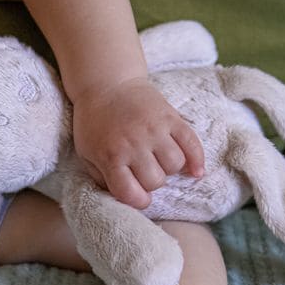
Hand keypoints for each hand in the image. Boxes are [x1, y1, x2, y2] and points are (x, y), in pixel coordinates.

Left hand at [73, 77, 204, 208]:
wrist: (107, 83)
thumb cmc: (94, 123)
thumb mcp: (86, 153)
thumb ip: (101, 177)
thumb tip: (124, 197)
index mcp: (111, 155)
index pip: (131, 193)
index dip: (138, 200)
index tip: (139, 196)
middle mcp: (134, 144)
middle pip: (156, 181)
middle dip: (152, 182)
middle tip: (146, 172)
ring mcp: (154, 129)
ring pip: (175, 164)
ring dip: (169, 168)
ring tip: (160, 160)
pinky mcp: (171, 117)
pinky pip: (192, 144)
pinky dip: (197, 160)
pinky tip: (196, 172)